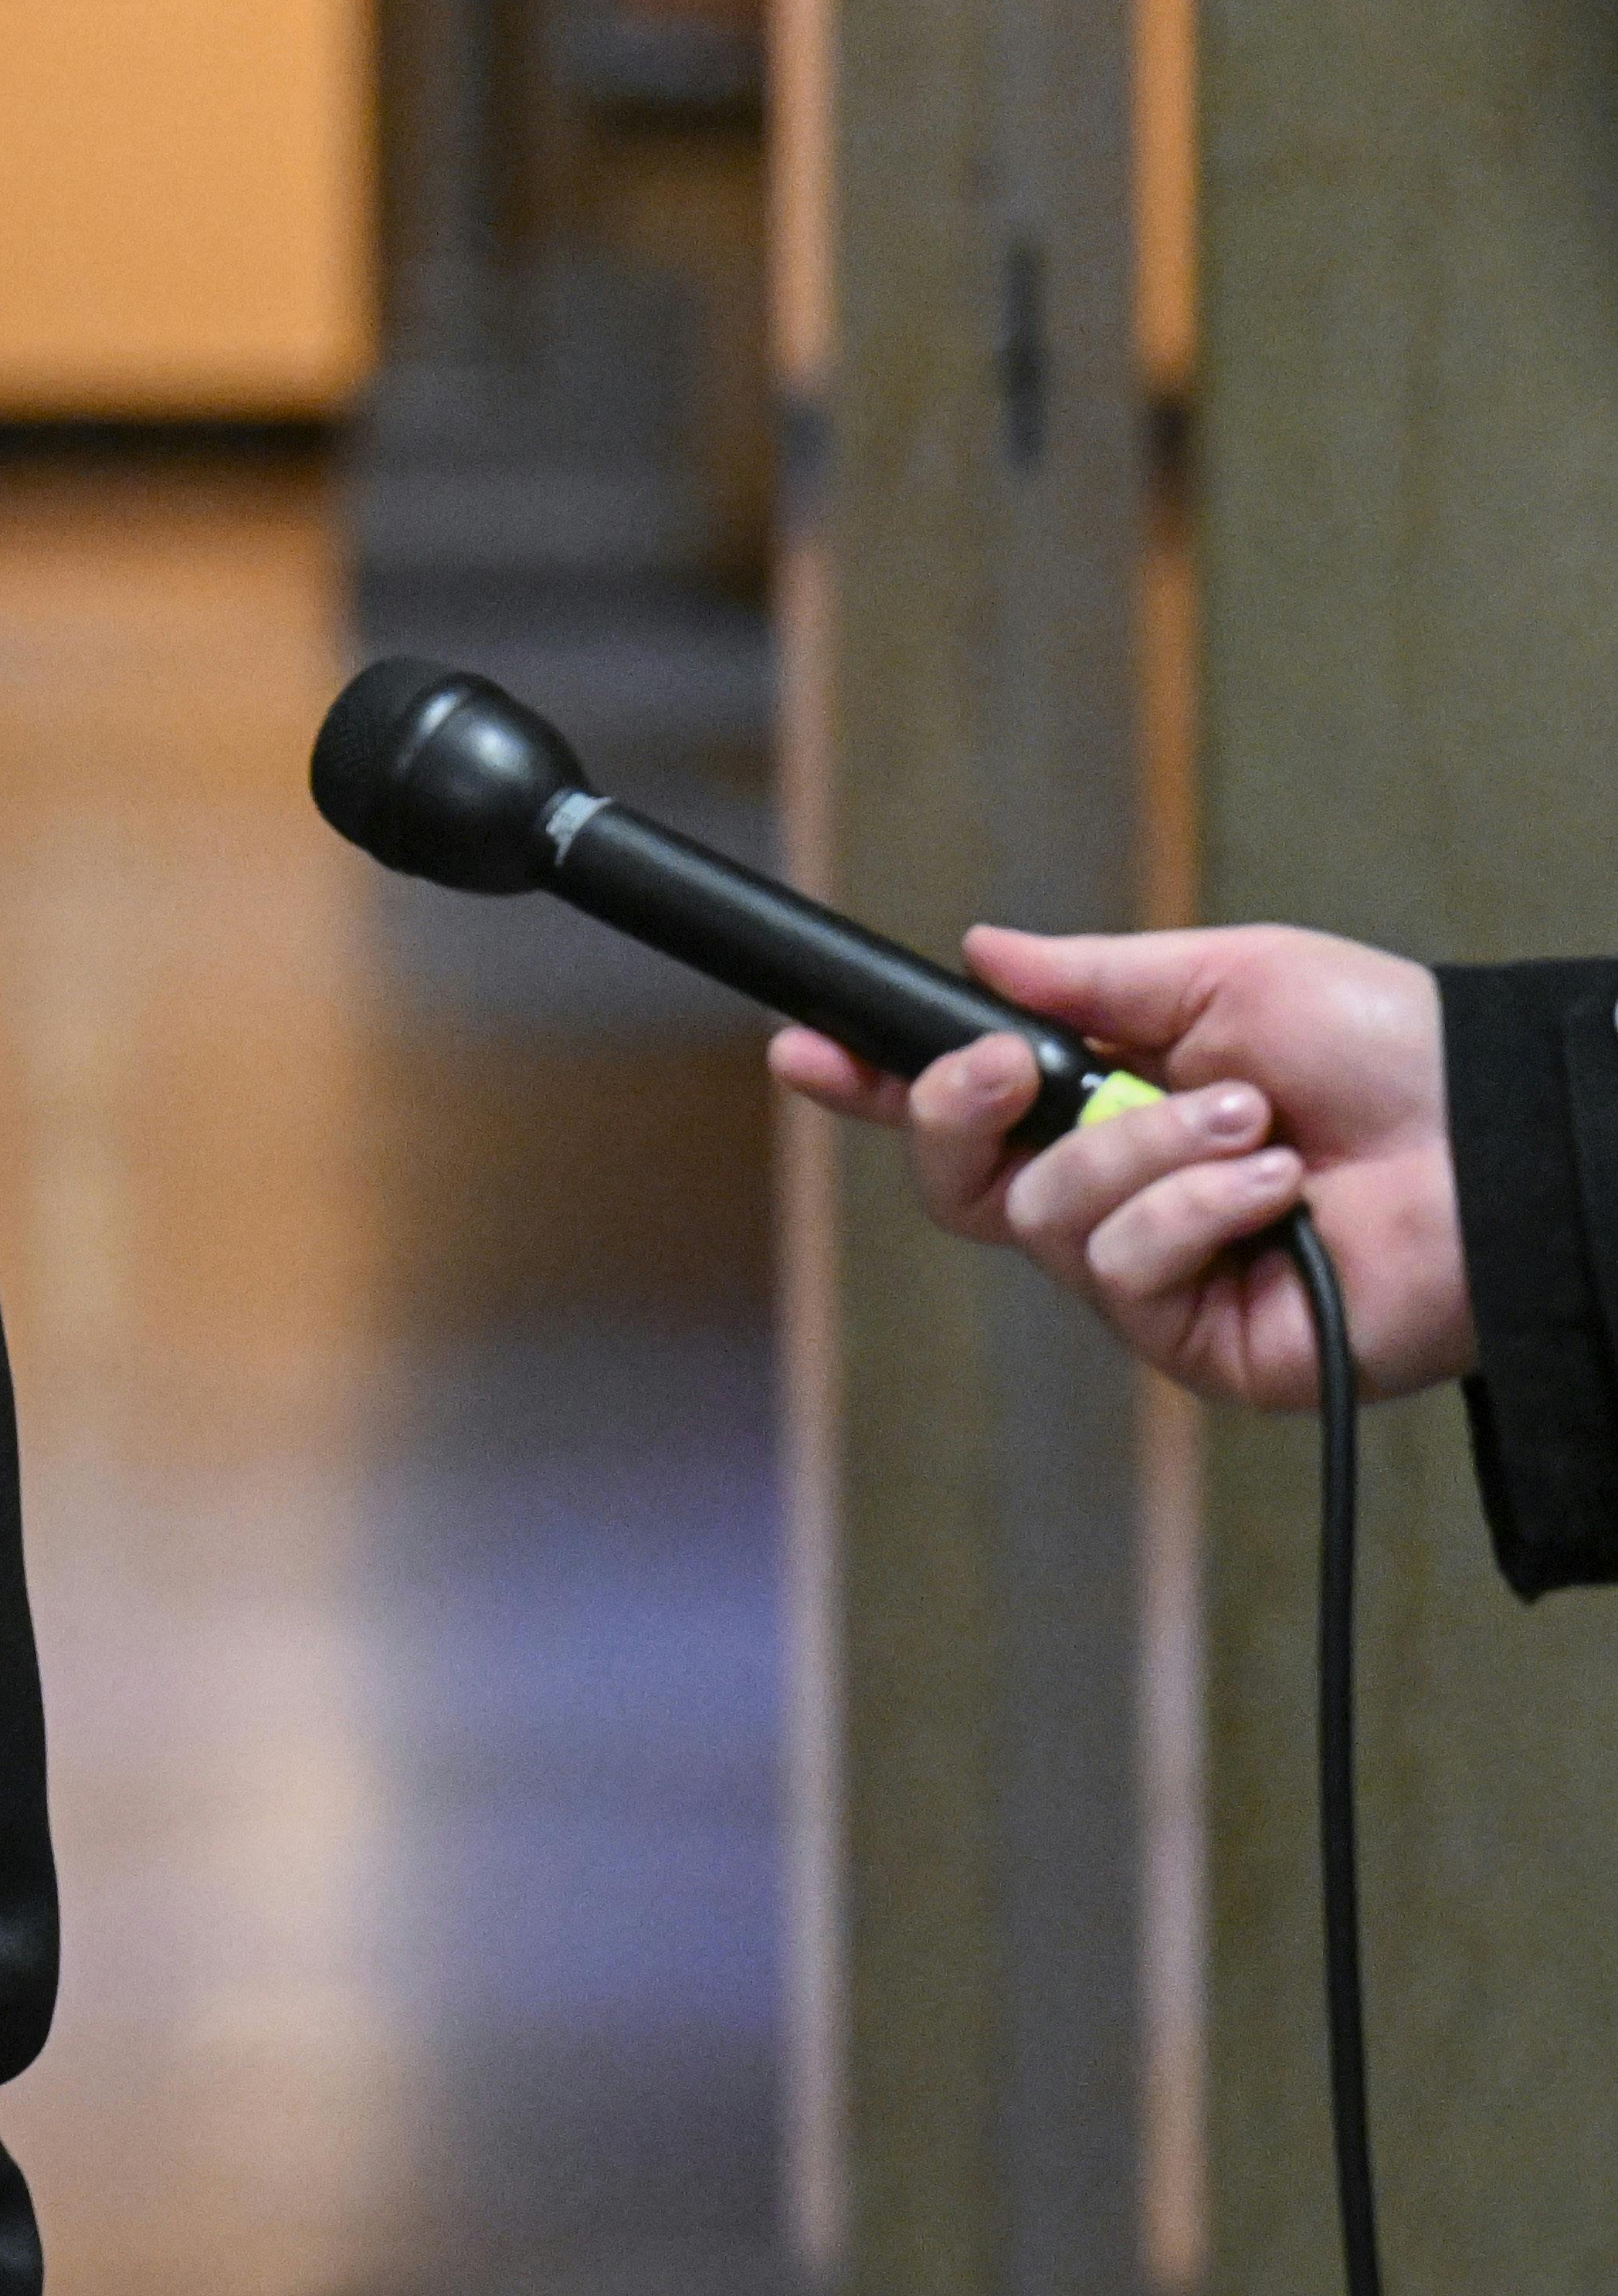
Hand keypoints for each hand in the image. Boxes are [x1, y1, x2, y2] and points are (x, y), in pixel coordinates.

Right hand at [765, 923, 1472, 1411]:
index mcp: (1102, 1109)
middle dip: (956, 1112)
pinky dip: (1197, 1211)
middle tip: (1012, 1067)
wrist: (1494, 1138)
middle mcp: (1108, 1200)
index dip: (868, 1085)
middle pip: (954, 1184)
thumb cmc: (1382, 1050)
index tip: (802, 1047)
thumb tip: (981, 952)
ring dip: (1146, 1151)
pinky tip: (1276, 1190)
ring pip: (1047, 1219)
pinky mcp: (1194, 1343)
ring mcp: (1147, 1281)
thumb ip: (1089, 979)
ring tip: (1254, 1124)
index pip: (958, 1111)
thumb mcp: (1219, 978)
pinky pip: (1124, 1273)